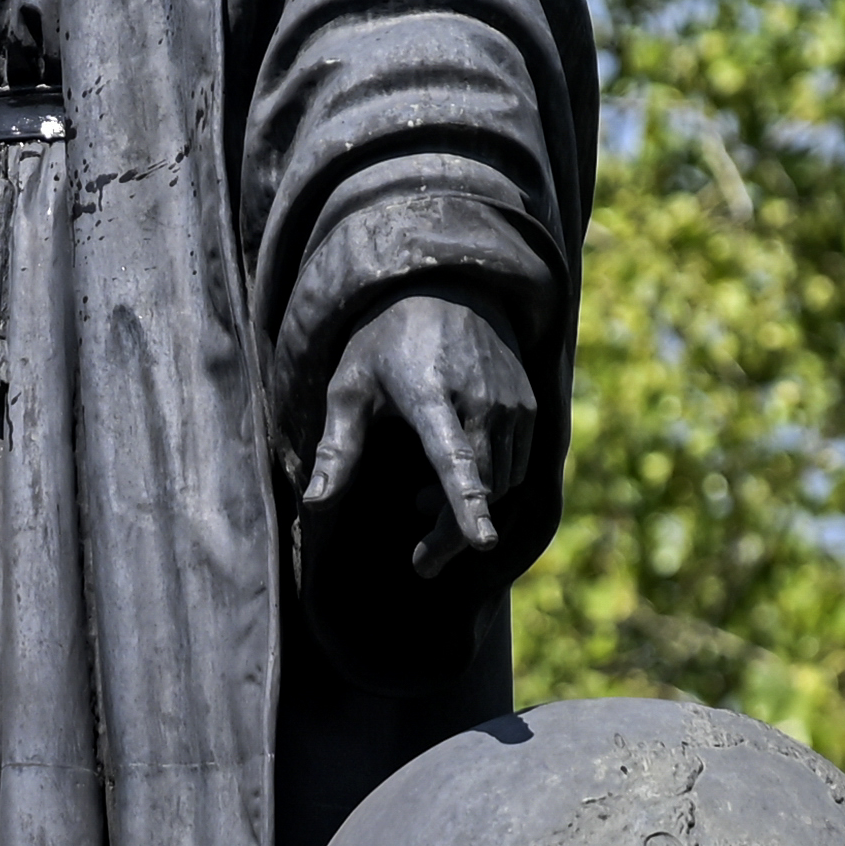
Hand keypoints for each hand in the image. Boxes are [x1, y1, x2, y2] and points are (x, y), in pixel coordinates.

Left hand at [300, 294, 541, 585]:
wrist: (441, 285)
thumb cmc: (383, 340)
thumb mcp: (349, 388)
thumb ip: (339, 448)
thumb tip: (316, 504)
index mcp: (430, 394)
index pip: (454, 460)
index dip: (466, 505)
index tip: (482, 543)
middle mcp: (480, 399)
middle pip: (481, 488)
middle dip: (452, 534)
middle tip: (421, 560)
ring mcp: (511, 401)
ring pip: (502, 482)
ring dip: (467, 508)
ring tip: (421, 500)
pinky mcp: (528, 404)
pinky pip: (517, 465)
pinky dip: (490, 485)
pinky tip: (454, 476)